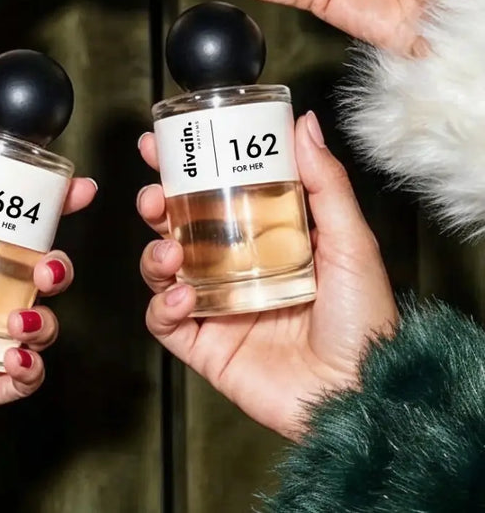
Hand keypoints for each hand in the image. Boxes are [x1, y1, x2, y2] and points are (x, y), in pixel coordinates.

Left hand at [0, 116, 95, 436]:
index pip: (17, 227)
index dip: (54, 208)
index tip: (78, 189)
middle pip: (41, 273)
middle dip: (59, 266)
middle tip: (46, 265)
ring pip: (43, 322)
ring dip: (44, 319)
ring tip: (18, 319)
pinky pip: (27, 374)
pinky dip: (30, 365)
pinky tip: (12, 354)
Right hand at [137, 112, 397, 439]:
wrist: (360, 395)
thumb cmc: (364, 320)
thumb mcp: (351, 241)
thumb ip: (325, 182)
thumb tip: (304, 124)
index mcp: (265, 236)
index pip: (215, 192)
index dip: (186, 167)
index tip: (164, 142)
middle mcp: (234, 266)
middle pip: (178, 225)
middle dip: (156, 204)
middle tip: (154, 195)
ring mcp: (216, 304)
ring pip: (162, 268)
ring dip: (154, 253)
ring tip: (169, 252)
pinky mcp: (204, 344)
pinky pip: (165, 320)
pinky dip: (162, 304)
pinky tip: (183, 296)